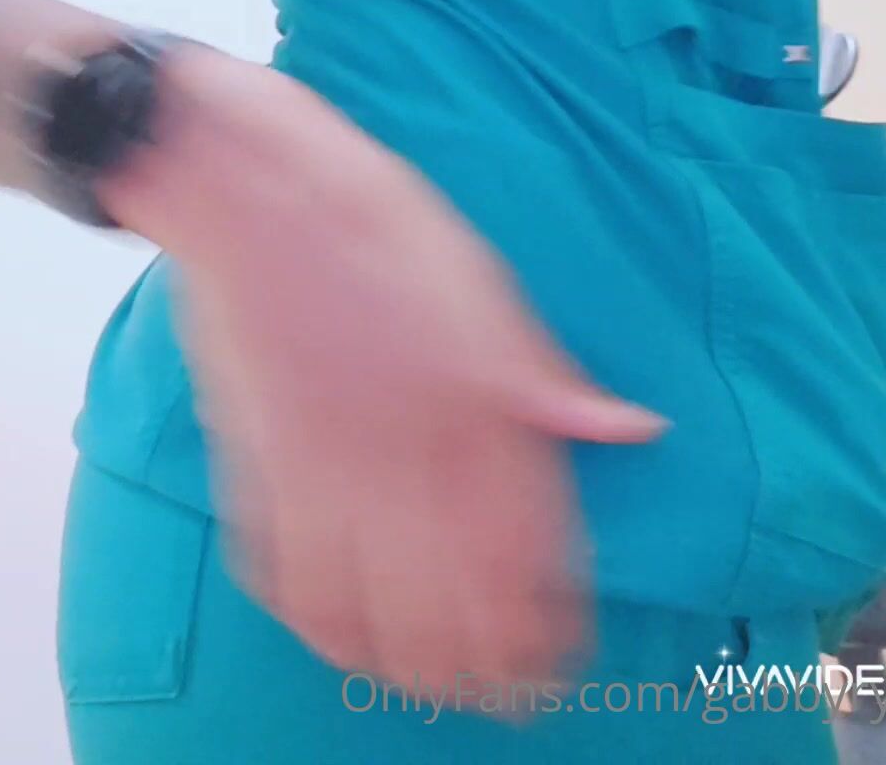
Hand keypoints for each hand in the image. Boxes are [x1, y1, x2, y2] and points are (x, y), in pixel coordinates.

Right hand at [104, 49, 667, 698]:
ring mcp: (325, 461)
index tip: (559, 660)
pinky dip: (320, 623)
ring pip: (370, 608)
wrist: (254, 190)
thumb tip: (630, 427)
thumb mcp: (484, 280)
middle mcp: (403, 444)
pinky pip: (287, 574)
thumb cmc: (374, 222)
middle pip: (452, 598)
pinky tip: (346, 634)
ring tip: (435, 684)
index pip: (525, 542)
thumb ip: (548, 374)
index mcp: (471, 395)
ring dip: (407, 663)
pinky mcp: (259, 462)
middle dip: (487, 667)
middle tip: (506, 694)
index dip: (546, 618)